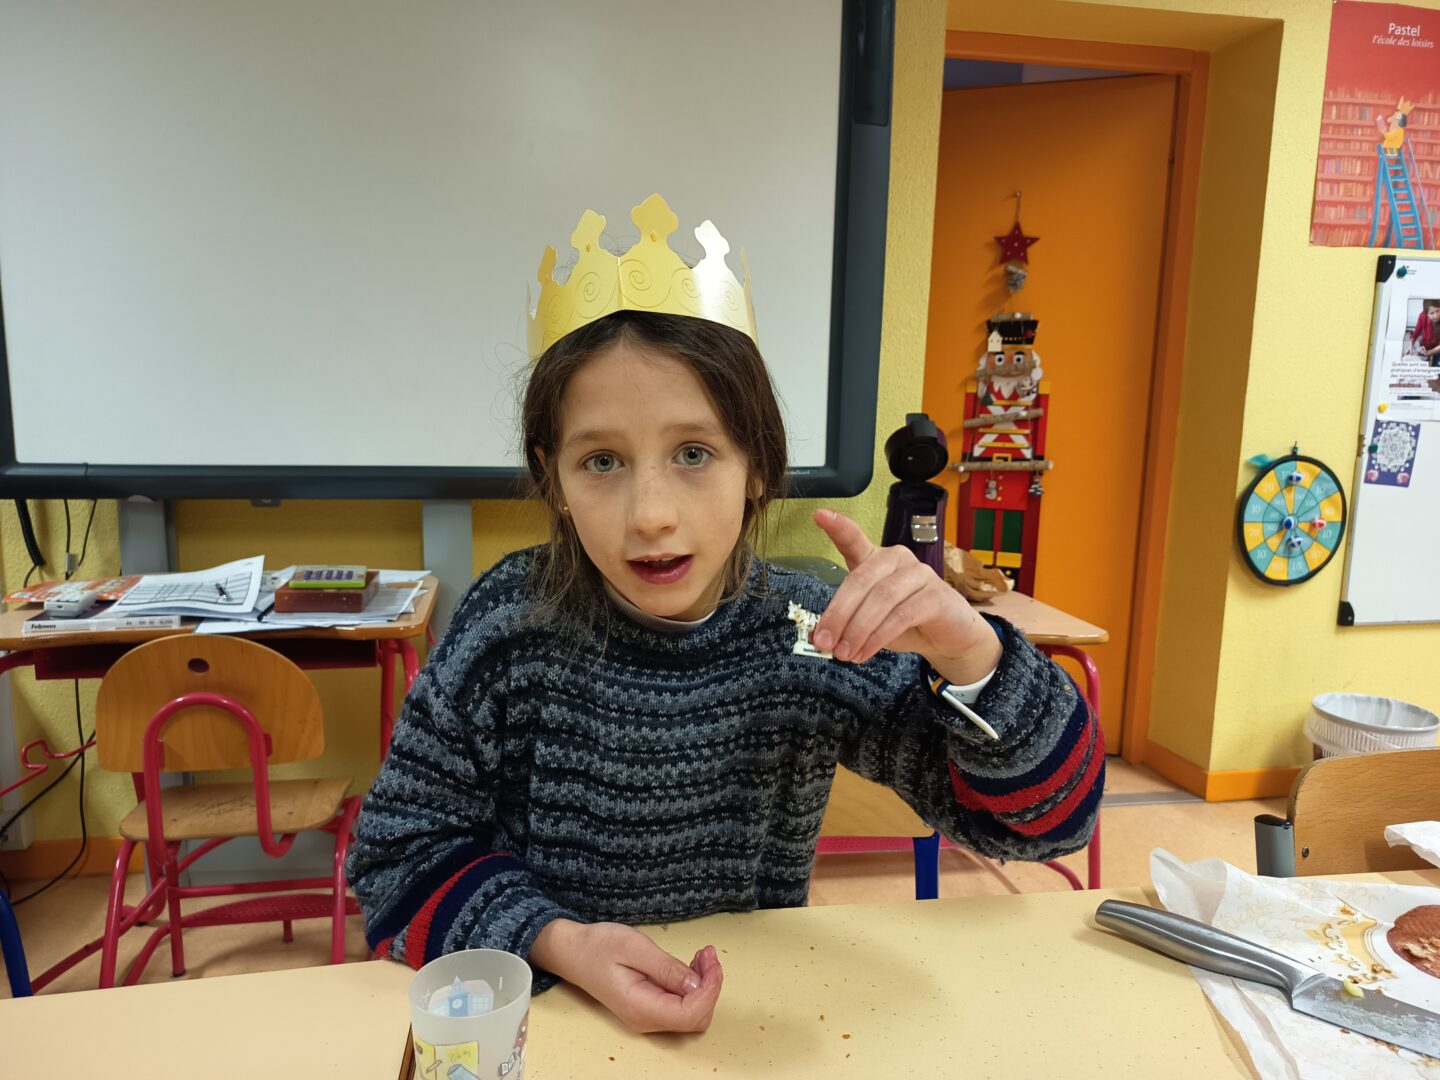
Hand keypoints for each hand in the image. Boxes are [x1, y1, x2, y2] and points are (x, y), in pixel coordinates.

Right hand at [530, 919, 723, 1032]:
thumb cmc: (598, 946)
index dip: (710, 989)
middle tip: (708, 954)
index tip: (712, 960)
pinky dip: (693, 985)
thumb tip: (697, 984)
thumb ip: (666, 968)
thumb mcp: (634, 948)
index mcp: (641, 1007)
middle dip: (710, 986)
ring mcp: (647, 1016)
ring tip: (702, 955)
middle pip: (696, 1018)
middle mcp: (646, 1019)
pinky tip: (692, 963)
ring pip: (692, 1012)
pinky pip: (681, 1005)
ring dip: (704, 984)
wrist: (572, 952)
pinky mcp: (649, 1006)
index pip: (691, 1013)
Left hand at [811, 508, 1000, 684]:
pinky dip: (878, 637)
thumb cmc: (904, 621)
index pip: (854, 539)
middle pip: (861, 580)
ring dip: (857, 630)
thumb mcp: (869, 620)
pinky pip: (902, 616)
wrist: (947, 636)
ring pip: (881, 599)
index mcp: (876, 559)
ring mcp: (919, 574)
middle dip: (838, 614)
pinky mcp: (936, 596)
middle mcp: (897, 559)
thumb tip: (819, 637)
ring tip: (844, 653)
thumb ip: (846, 622)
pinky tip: (865, 653)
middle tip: (824, 642)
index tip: (820, 515)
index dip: (838, 527)